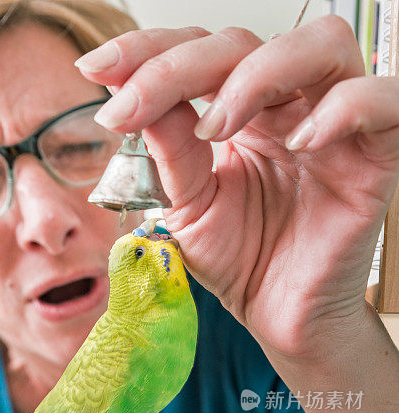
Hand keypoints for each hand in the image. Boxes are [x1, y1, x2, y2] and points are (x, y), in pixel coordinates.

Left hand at [76, 18, 398, 361]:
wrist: (279, 318)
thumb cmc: (240, 261)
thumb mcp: (188, 206)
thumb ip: (170, 152)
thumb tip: (132, 94)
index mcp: (243, 113)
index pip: (201, 53)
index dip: (149, 50)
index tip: (96, 69)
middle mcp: (289, 107)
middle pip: (246, 41)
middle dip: (179, 63)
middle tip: (132, 103)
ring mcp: (336, 127)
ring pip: (322, 46)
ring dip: (257, 74)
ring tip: (214, 127)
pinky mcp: (377, 158)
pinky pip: (385, 103)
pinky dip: (344, 109)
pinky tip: (299, 143)